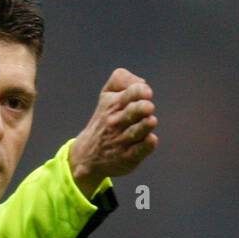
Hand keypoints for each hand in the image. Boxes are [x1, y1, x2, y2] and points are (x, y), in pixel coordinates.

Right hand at [69, 68, 157, 197]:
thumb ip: (121, 80)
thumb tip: (143, 82)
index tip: (147, 93)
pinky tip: (151, 140)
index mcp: (113, 104)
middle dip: (141, 108)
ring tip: (151, 121)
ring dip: (144, 126)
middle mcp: (117, 122)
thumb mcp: (107, 95)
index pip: (130, 93)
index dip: (140, 91)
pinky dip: (145, 146)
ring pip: (136, 131)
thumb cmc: (106, 118)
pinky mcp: (128, 157)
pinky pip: (138, 151)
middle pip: (132, 112)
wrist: (87, 155)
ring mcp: (122, 140)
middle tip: (149, 107)